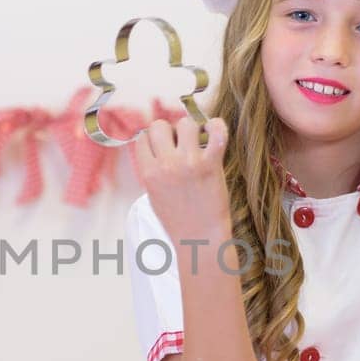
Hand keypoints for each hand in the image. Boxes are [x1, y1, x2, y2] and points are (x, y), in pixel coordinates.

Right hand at [131, 116, 231, 244]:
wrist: (200, 237)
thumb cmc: (177, 219)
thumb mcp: (153, 194)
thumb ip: (151, 169)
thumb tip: (155, 145)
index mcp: (148, 173)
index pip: (142, 138)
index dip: (152, 139)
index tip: (161, 146)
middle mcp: (166, 165)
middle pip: (160, 126)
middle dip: (168, 130)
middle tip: (178, 142)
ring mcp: (189, 163)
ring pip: (185, 124)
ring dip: (191, 129)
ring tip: (197, 141)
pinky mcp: (211, 165)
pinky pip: (217, 132)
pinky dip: (217, 126)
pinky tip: (214, 132)